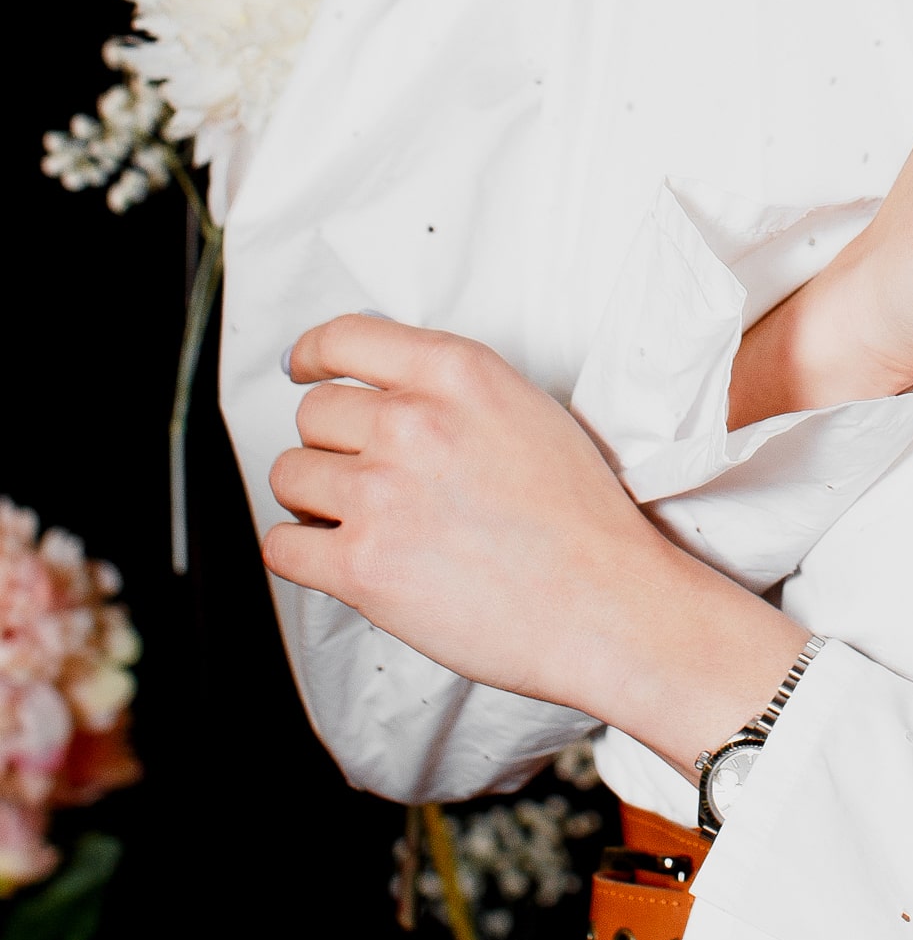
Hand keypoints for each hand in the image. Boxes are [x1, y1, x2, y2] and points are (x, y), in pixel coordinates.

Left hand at [265, 315, 803, 765]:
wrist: (604, 602)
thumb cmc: (581, 518)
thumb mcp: (527, 410)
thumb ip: (453, 391)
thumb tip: (388, 395)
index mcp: (457, 373)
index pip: (345, 337)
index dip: (314, 355)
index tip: (306, 368)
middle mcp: (411, 422)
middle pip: (313, 414)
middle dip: (334, 445)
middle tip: (371, 476)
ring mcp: (380, 493)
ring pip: (290, 476)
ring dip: (316, 500)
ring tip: (364, 521)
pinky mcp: (361, 566)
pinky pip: (282, 546)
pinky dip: (302, 554)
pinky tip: (337, 558)